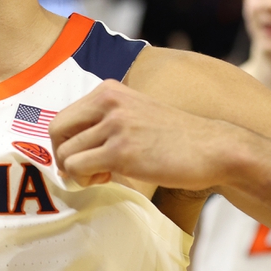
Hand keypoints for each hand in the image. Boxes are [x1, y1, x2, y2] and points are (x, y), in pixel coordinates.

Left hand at [49, 79, 232, 189]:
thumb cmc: (175, 138)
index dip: (68, 142)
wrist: (214, 148)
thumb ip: (105, 121)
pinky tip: (109, 178)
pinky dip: (86, 180)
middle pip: (56, 132)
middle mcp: (108, 102)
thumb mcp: (136, 114)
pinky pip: (78, 168)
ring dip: (79, 172)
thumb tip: (68, 146)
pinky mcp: (121, 151)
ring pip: (66, 154)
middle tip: (89, 169)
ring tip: (105, 174)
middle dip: (64, 156)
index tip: (87, 156)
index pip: (63, 117)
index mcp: (109, 90)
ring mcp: (115, 125)